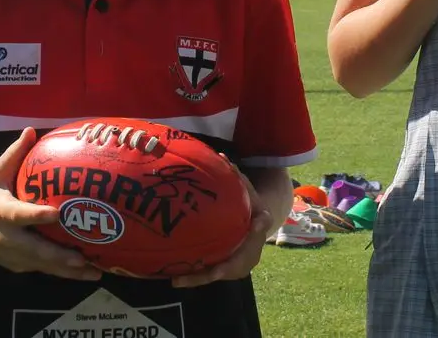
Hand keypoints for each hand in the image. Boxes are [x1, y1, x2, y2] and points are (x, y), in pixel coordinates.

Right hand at [0, 127, 101, 279]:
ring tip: (95, 272)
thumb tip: (31, 130)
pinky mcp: (16, 265)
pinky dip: (62, 273)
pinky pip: (41, 270)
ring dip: (67, 271)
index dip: (36, 216)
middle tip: (82, 257)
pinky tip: (85, 273)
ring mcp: (10, 255)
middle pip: (33, 249)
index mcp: (0, 211)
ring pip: (41, 265)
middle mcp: (5, 237)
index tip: (56, 214)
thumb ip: (14, 154)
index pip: (19, 214)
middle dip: (58, 256)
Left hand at [170, 169, 275, 287]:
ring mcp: (240, 262)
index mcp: (260, 223)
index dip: (258, 226)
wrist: (254, 222)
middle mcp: (252, 248)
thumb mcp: (245, 189)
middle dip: (221, 268)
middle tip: (208, 271)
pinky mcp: (227, 270)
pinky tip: (175, 278)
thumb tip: (222, 157)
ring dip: (200, 278)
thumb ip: (235, 175)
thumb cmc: (247, 203)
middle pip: (238, 261)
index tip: (254, 226)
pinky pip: (210, 274)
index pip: (262, 223)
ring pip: (221, 273)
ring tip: (178, 280)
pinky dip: (195, 277)